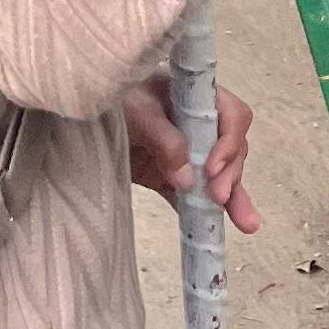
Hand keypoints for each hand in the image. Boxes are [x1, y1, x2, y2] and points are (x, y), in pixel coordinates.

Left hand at [123, 70, 260, 233]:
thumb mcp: (138, 112)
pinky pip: (194, 196)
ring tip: (247, 224)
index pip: (231, 115)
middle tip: (218, 196)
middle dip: (230, 173)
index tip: (213, 167)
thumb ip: (165, 140)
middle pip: (231, 148)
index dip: (229, 141)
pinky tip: (217, 229)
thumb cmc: (115, 101)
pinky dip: (204, 213)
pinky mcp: (171, 177)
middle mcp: (198, 124)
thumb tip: (188, 177)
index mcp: (196, 98)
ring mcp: (188, 153)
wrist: (81, 121)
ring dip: (234, 198)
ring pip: (220, 175)